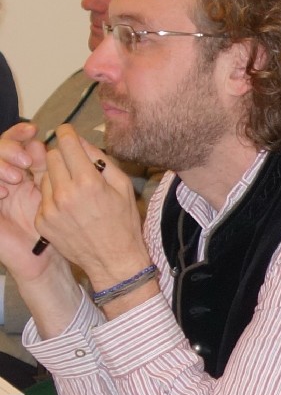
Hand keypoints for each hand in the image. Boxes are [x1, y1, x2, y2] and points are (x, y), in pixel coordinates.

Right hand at [0, 124, 54, 278]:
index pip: (17, 142)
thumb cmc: (63, 229)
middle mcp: (8, 178)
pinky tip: (5, 191)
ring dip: (0, 165)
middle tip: (27, 161)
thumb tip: (48, 145)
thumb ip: (61, 171)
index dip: (20, 133)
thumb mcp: (66, 196)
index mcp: (26, 171)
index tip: (32, 130)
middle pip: (0, 149)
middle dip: (10, 147)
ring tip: (18, 177)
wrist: (44, 259)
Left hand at [35, 124, 148, 289]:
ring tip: (74, 191)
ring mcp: (51, 209)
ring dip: (57, 177)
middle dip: (63, 156)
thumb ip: (102, 160)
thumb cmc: (123, 223)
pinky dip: (53, 197)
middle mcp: (66, 193)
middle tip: (75, 166)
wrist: (113, 260)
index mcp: (89, 182)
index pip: (67, 143)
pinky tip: (69, 209)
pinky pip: (42, 197)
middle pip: (51, 157)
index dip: (68, 134)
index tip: (68, 133)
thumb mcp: (124, 187)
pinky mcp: (42, 221)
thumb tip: (82, 142)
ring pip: (44, 176)